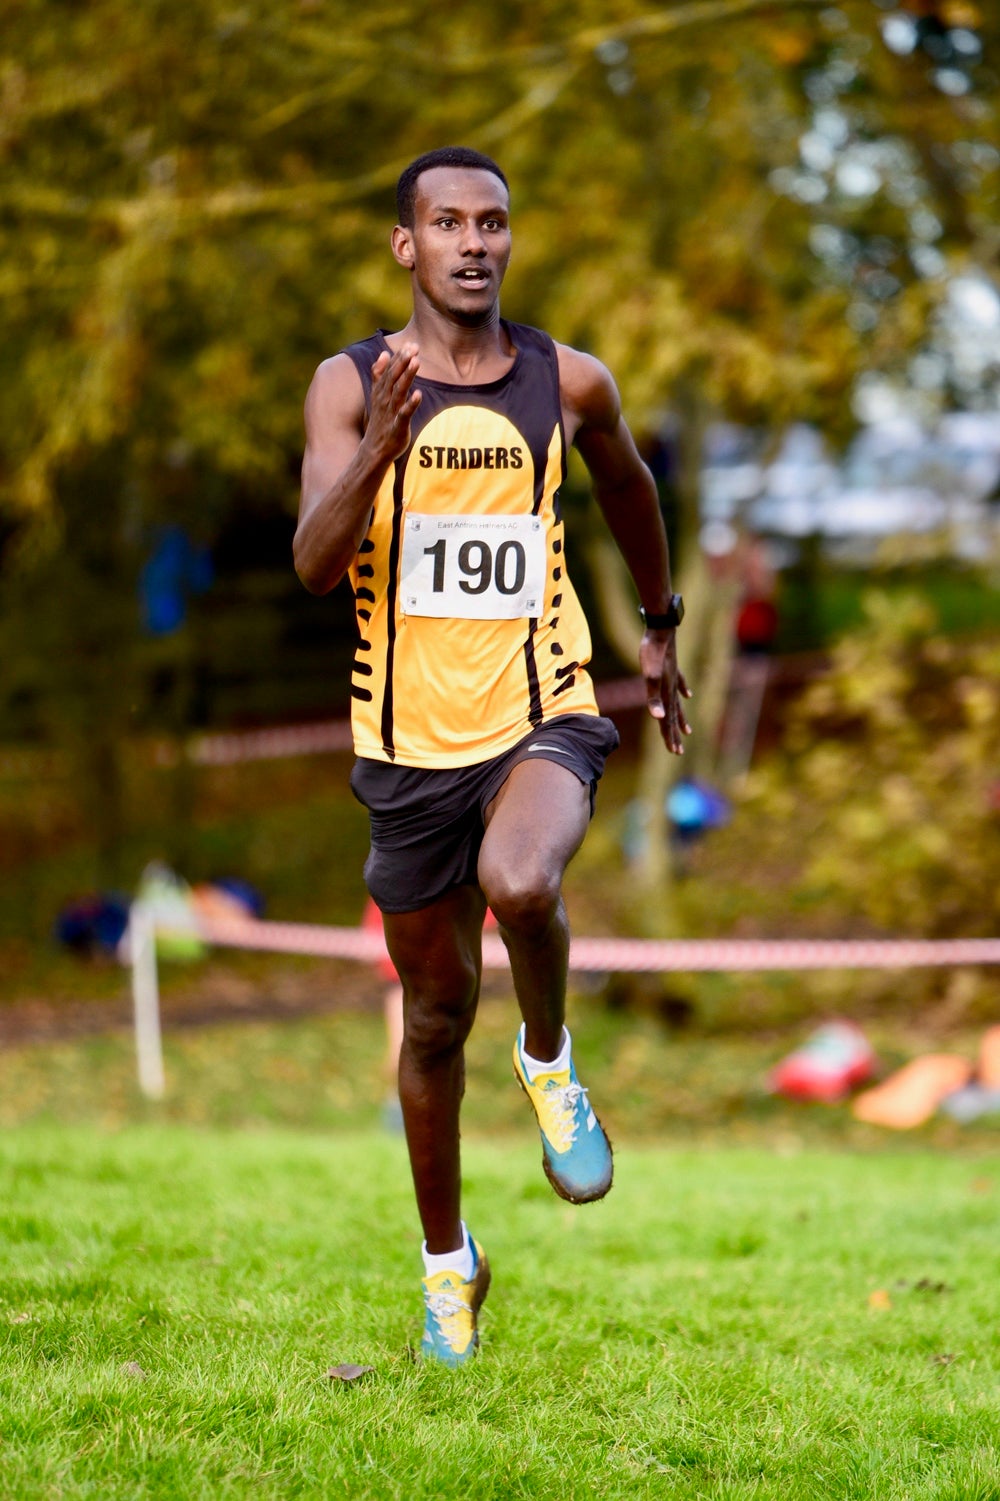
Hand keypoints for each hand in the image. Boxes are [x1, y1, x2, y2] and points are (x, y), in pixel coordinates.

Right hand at [366, 344, 421, 463]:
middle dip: (403, 361)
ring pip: (399, 391)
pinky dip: (411, 404)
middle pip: (394, 377)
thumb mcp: (378, 396)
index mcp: (381, 391)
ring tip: (416, 362)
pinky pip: (404, 414)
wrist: (374, 449)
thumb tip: (384, 353)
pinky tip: (419, 394)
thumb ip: (380, 374)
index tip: (410, 343)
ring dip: (407, 376)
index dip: (399, 357)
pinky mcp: (397, 427)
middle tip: (413, 347)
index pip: (390, 370)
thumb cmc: (380, 421)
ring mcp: (391, 413)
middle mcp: (385, 399)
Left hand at [639, 629, 691, 754]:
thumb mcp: (649, 676)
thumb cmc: (652, 652)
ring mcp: (674, 678)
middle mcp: (672, 688)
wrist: (661, 628)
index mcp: (666, 693)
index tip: (674, 751)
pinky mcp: (673, 667)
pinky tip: (688, 695)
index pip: (667, 720)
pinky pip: (680, 684)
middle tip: (678, 751)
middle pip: (674, 716)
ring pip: (678, 703)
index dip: (669, 736)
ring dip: (681, 718)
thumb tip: (659, 718)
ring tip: (687, 731)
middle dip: (674, 734)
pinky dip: (684, 691)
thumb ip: (653, 698)